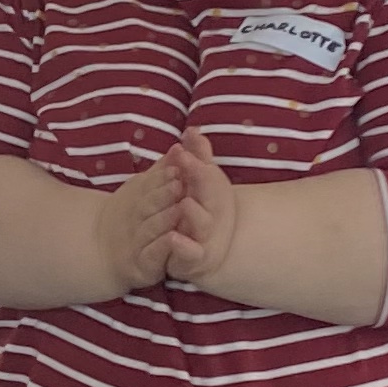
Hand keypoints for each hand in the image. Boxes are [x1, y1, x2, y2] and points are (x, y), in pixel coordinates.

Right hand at [93, 151, 187, 295]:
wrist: (102, 251)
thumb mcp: (143, 190)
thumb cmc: (132, 216)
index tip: (176, 167)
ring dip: (164, 218)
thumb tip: (179, 145)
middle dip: (163, 193)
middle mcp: (135, 218)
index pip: (149, 185)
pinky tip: (174, 240)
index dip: (162, 177)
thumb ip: (161, 171)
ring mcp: (137, 242)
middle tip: (179, 183)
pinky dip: (162, 248)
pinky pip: (152, 255)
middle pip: (148, 205)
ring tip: (180, 209)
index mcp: (138, 198)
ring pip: (151, 229)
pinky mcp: (142, 265)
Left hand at [161, 130, 238, 288]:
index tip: (183, 149)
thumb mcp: (199, 181)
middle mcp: (213, 212)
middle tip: (185, 161)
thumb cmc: (201, 210)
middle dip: (198, 176)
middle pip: (209, 193)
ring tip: (185, 202)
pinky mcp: (195, 258)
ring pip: (203, 224)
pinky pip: (192, 253)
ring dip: (194, 212)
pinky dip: (184, 247)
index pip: (208, 172)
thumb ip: (196, 155)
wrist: (205, 251)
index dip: (197, 160)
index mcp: (213, 191)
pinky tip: (173, 238)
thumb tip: (192, 128)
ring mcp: (205, 235)